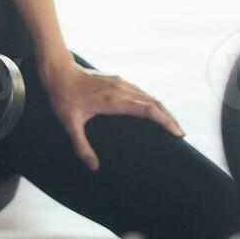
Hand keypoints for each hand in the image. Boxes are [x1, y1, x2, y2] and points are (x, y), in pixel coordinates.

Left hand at [43, 63, 184, 170]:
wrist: (59, 72)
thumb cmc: (64, 97)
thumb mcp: (70, 124)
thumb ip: (81, 146)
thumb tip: (93, 167)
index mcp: (114, 101)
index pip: (148, 110)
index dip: (165, 121)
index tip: (177, 132)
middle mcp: (122, 90)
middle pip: (154, 103)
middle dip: (170, 118)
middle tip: (180, 134)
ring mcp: (121, 83)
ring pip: (149, 96)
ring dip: (163, 110)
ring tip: (172, 125)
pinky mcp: (118, 80)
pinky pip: (141, 92)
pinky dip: (152, 102)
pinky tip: (154, 111)